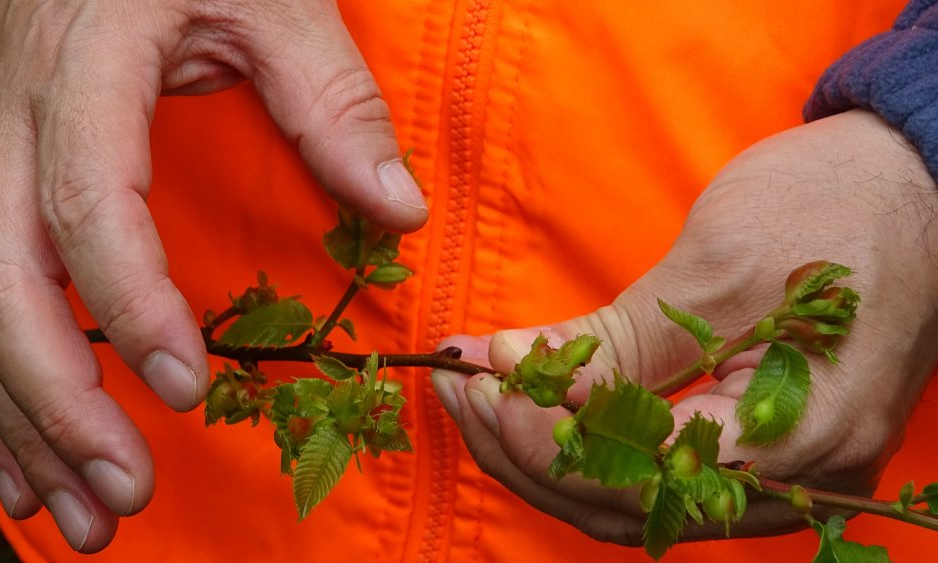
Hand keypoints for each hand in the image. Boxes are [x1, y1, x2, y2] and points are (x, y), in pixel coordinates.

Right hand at [0, 0, 426, 552]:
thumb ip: (332, 100)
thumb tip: (399, 208)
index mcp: (82, 72)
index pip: (88, 205)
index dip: (129, 302)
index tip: (185, 383)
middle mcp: (4, 126)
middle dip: (57, 402)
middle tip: (123, 490)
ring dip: (20, 424)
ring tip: (80, 516)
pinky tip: (27, 465)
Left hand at [432, 109, 937, 544]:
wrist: (918, 185)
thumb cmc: (833, 210)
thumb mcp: (711, 271)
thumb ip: (610, 340)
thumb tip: (505, 364)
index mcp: (790, 440)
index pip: (629, 477)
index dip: (535, 438)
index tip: (471, 380)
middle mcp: (791, 481)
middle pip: (622, 504)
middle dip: (523, 449)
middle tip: (457, 388)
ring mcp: (782, 472)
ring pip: (635, 498)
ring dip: (548, 453)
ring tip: (482, 396)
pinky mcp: (765, 447)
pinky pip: (660, 475)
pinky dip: (592, 447)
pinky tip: (544, 411)